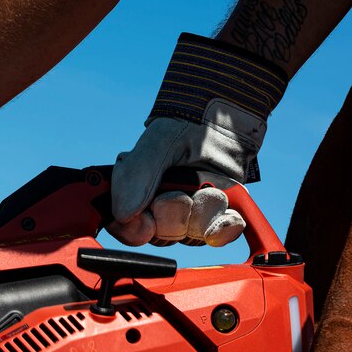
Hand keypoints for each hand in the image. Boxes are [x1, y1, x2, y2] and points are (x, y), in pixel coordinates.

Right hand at [109, 34, 287, 246]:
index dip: (133, 230)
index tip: (144, 223)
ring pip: (187, 235)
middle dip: (171, 215)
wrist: (227, 116)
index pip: (126, 226)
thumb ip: (136, 174)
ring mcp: (188, 212)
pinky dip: (222, 229)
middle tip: (179, 194)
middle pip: (158, 234)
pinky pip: (215, 235)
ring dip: (198, 215)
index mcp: (135, 192)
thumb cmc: (186, 124)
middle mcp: (159, 206)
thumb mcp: (156, 143)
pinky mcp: (215, 214)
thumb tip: (123, 215)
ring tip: (206, 191)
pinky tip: (228, 220)